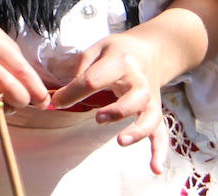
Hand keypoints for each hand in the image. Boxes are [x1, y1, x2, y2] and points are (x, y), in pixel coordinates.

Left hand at [49, 32, 169, 173]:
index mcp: (120, 61)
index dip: (73, 92)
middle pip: (135, 97)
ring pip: (151, 116)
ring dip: (138, 130)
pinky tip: (155, 169)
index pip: (95, 78)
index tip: (56, 102)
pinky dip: (160, 151)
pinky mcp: (156, 110)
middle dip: (117, 110)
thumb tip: (61, 96)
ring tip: (121, 141)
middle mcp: (139, 80)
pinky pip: (161, 132)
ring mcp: (151, 97)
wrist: (151, 50)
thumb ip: (80, 69)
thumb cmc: (117, 51)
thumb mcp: (96, 48)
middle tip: (98, 118)